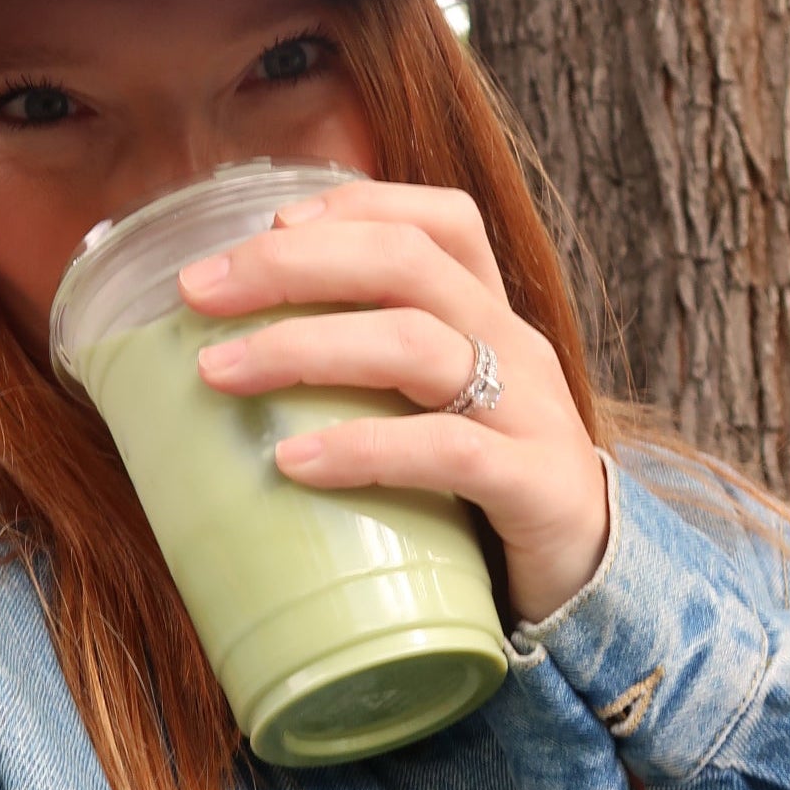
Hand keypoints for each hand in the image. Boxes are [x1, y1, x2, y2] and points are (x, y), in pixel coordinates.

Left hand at [178, 179, 609, 625]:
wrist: (590, 584)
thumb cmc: (480, 490)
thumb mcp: (430, 409)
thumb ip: (362, 372)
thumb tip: (222, 356)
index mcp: (487, 314)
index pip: (438, 220)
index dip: (355, 205)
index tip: (267, 224)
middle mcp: (513, 344)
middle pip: (406, 263)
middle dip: (293, 264)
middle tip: (199, 290)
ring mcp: (531, 411)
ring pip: (416, 343)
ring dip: (305, 347)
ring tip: (219, 372)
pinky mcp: (537, 486)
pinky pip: (446, 451)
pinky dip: (362, 449)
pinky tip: (293, 461)